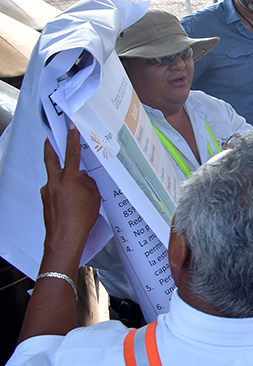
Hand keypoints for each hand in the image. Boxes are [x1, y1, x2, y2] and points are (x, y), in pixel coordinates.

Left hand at [41, 127, 100, 268]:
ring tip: (77, 185)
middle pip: (50, 158)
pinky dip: (63, 189)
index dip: (71, 139)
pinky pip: (55, 188)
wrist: (64, 238)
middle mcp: (54, 182)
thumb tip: (84, 177)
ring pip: (55, 176)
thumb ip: (89, 183)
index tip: (71, 127)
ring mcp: (47, 191)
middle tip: (52, 136)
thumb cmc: (80, 220)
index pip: (71, 154)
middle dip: (51, 146)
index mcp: (68, 179)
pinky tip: (73, 198)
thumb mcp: (94, 198)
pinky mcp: (46, 200)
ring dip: (63, 175)